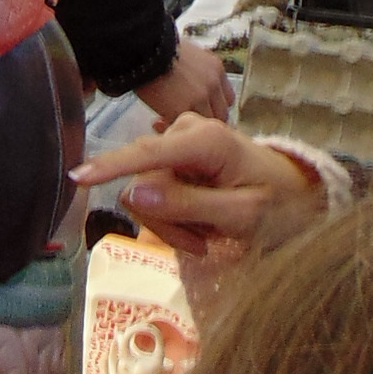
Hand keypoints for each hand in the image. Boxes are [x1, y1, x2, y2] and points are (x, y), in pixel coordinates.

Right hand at [70, 114, 330, 263]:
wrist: (295, 193)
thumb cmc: (278, 204)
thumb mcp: (242, 215)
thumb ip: (190, 205)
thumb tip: (134, 194)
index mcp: (207, 140)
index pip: (148, 154)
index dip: (111, 167)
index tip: (76, 178)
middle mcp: (186, 130)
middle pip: (144, 184)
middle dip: (168, 221)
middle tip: (203, 243)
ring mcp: (178, 139)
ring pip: (145, 192)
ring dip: (172, 222)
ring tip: (207, 233)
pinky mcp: (174, 153)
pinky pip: (153, 190)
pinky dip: (174, 215)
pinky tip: (201, 221)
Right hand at [133, 39, 233, 125]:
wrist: (144, 47)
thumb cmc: (158, 47)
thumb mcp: (188, 54)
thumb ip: (197, 72)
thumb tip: (189, 84)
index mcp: (215, 69)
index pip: (226, 98)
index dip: (213, 106)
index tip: (201, 109)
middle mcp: (213, 84)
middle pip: (221, 114)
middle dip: (203, 118)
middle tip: (185, 119)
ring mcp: (200, 98)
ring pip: (202, 123)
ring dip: (187, 124)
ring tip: (167, 122)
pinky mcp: (183, 109)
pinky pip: (181, 126)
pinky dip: (170, 127)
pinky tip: (157, 122)